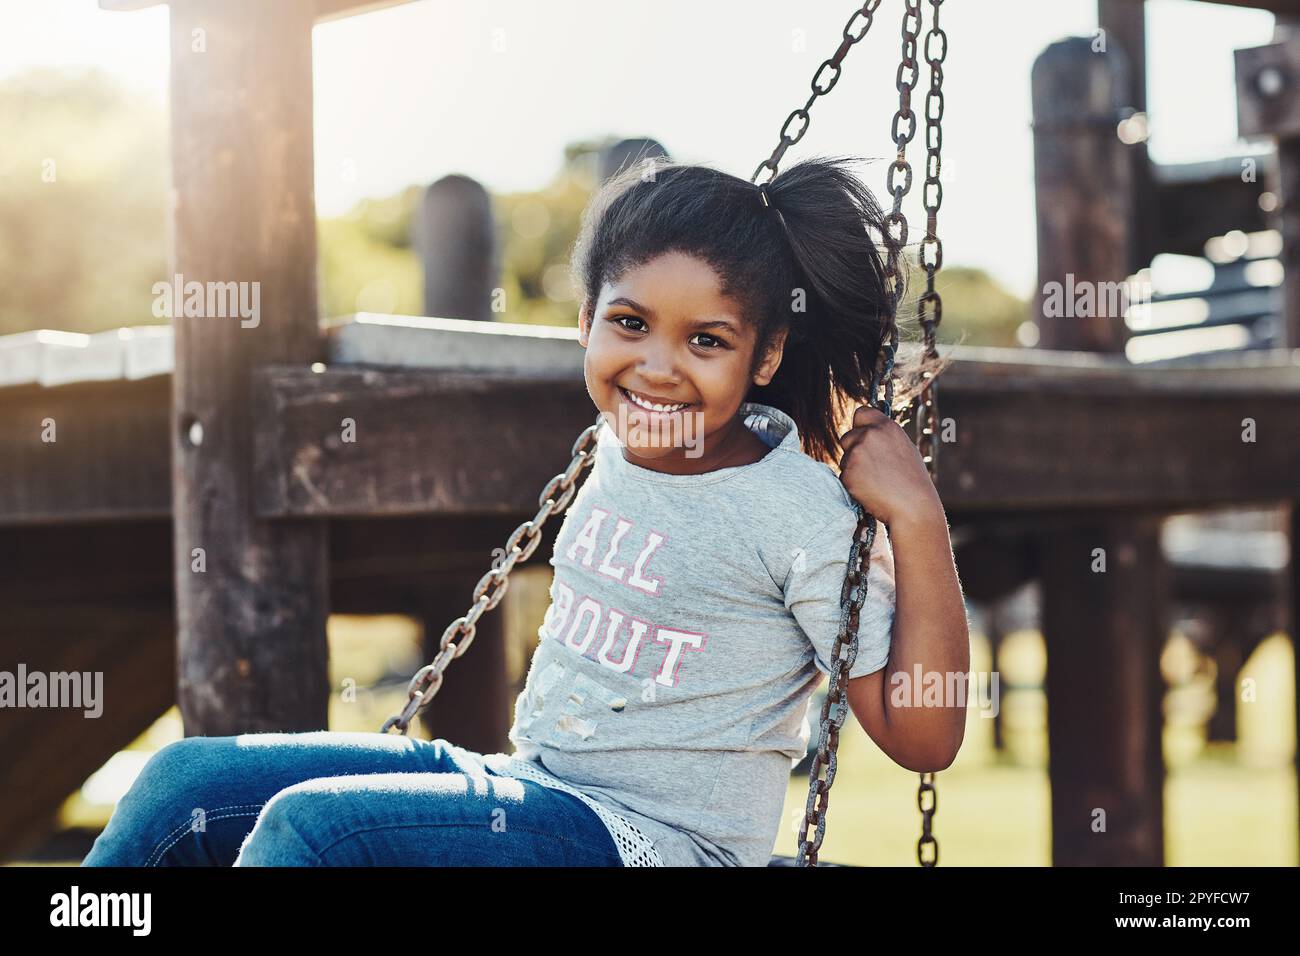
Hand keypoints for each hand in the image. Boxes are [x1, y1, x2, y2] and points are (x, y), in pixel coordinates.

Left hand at [837, 405, 939, 525]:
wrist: (913, 507)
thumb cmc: (912, 481)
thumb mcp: (904, 449)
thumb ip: (884, 438)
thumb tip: (867, 431)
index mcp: (887, 427)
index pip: (861, 413)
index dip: (860, 425)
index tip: (862, 435)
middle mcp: (870, 436)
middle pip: (847, 437)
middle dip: (853, 450)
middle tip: (872, 468)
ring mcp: (857, 453)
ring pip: (844, 458)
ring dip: (853, 468)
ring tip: (876, 481)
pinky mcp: (848, 473)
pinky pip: (843, 476)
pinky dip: (852, 484)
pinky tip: (870, 490)